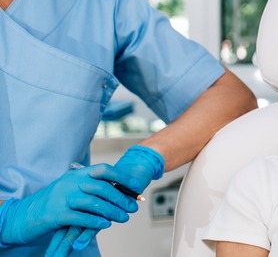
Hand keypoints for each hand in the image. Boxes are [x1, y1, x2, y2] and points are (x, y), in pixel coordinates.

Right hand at [0, 164, 138, 245]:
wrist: (24, 215)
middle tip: (133, 207)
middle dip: (121, 198)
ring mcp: (63, 198)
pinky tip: (105, 225)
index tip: (136, 186)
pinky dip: (96, 221)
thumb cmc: (52, 202)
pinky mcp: (57, 214)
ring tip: (123, 218)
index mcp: (76, 174)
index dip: (122, 176)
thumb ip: (90, 186)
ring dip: (112, 211)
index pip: (103, 169)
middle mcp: (70, 183)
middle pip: (103, 188)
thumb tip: (118, 188)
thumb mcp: (70, 187)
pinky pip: (82, 217)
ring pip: (95, 203)